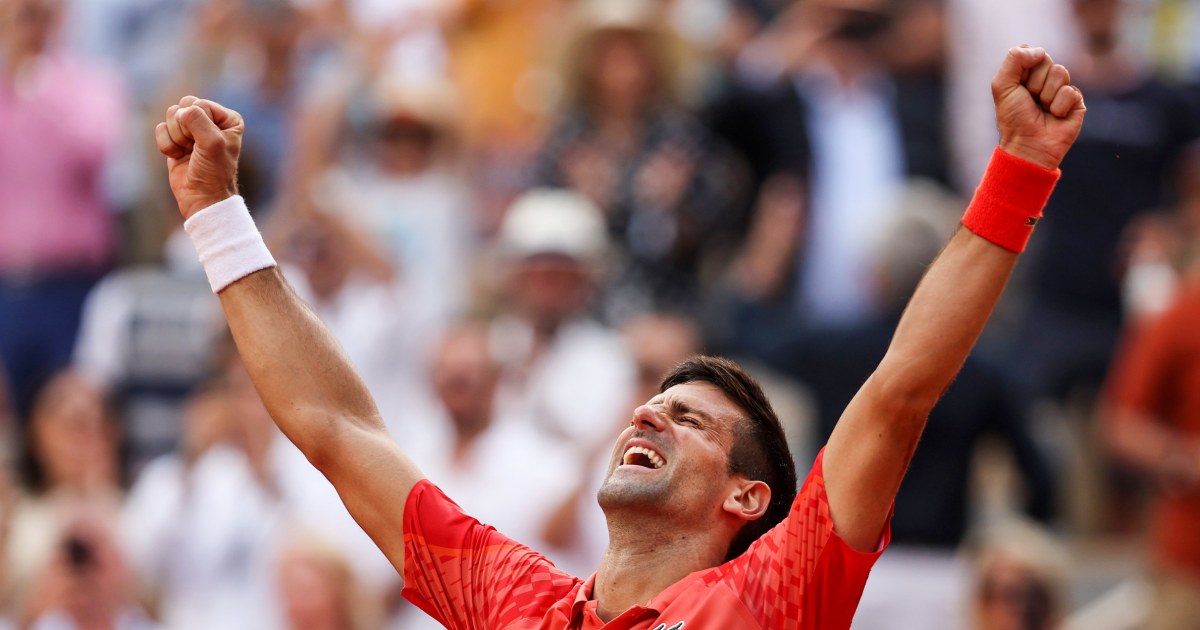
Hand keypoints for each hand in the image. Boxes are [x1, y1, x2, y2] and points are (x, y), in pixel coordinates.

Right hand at [155, 96, 243, 219]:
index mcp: (228, 119)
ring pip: (171, 115)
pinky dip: (167, 145)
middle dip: (184, 128)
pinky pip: (161, 129)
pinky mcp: (176, 139)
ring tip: (188, 153)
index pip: (200, 104)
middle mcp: (212, 121)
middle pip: (184, 105)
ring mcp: (192, 129)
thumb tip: (180, 111)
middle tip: (195, 147)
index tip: (206, 144)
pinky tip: (178, 156)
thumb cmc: (214, 172)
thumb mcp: (213, 143)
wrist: (202, 198)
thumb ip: (198, 120)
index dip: (197, 123)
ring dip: (176, 138)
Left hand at [992, 46, 1085, 169]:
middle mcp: (1044, 80)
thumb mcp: (1002, 86)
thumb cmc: (1013, 118)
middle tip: (1030, 100)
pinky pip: (1070, 91)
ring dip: (1046, 94)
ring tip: (1043, 109)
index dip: (1025, 67)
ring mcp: (1061, 89)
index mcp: (1026, 74)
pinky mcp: (1076, 101)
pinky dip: (1059, 106)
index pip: (1032, 53)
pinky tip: (1055, 117)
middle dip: (1034, 82)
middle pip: (1046, 60)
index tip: (1018, 86)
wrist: (1029, 145)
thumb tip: (1040, 51)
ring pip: (1061, 72)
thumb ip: (1014, 59)